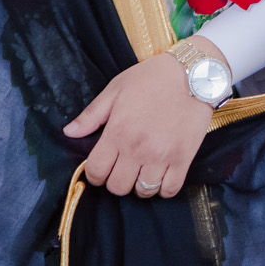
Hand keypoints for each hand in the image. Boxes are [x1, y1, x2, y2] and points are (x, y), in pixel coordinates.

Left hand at [64, 45, 218, 197]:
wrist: (195, 73)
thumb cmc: (152, 78)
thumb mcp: (116, 89)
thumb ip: (91, 115)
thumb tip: (69, 133)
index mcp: (118, 132)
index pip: (96, 172)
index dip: (95, 174)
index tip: (102, 167)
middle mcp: (138, 148)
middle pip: (118, 187)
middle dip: (116, 181)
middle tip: (123, 168)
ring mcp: (162, 156)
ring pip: (143, 191)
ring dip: (139, 185)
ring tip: (142, 171)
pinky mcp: (184, 158)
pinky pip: (170, 189)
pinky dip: (163, 188)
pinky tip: (161, 176)